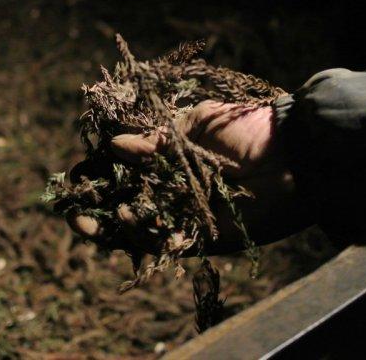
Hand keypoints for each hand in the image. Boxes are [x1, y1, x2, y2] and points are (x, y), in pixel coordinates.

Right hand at [69, 100, 312, 254]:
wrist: (294, 155)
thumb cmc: (246, 127)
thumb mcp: (195, 124)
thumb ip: (155, 140)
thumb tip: (114, 146)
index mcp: (167, 154)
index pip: (123, 165)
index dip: (99, 169)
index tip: (77, 171)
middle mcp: (172, 185)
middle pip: (124, 199)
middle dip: (96, 203)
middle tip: (71, 206)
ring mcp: (185, 212)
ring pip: (139, 224)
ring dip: (109, 226)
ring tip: (84, 221)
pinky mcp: (203, 235)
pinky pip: (166, 240)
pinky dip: (145, 235)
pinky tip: (126, 221)